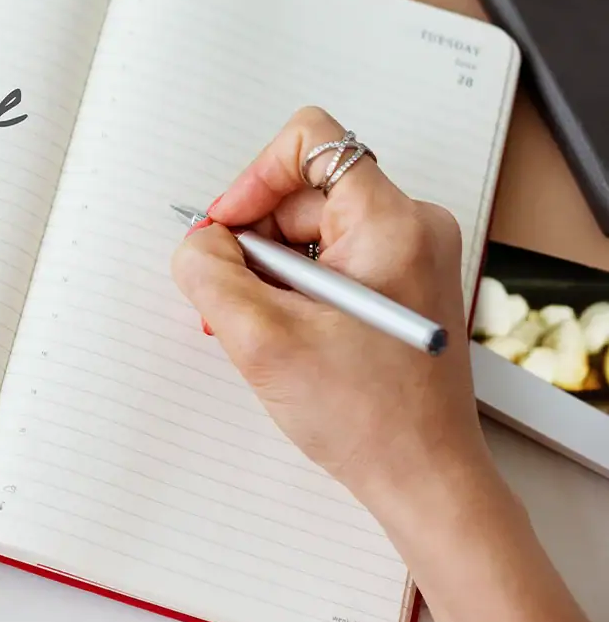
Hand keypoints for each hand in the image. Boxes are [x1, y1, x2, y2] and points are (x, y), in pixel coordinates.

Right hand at [169, 106, 490, 514]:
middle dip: (254, 239)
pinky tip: (280, 334)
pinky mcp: (400, 286)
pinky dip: (292, 289)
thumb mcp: (262, 338)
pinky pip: (328, 260)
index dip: (254, 177)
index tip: (227, 228)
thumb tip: (196, 243)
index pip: (311, 142)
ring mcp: (409, 257)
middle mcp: (410, 227)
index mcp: (392, 222)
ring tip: (258, 325)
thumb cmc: (370, 417)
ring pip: (310, 230)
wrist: (424, 479)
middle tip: (232, 295)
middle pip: (302, 192)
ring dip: (268, 271)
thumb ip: (210, 273)